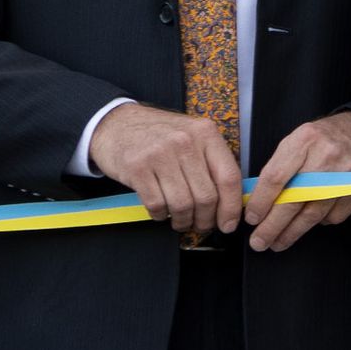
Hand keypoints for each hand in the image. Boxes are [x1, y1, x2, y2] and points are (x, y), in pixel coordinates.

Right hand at [89, 100, 246, 239]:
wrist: (116, 123)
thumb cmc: (159, 135)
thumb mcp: (192, 137)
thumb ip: (212, 162)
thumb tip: (233, 201)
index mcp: (206, 133)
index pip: (229, 178)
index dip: (232, 207)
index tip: (228, 224)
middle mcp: (185, 141)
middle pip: (206, 196)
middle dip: (206, 220)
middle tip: (202, 225)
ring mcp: (159, 153)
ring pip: (183, 204)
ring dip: (183, 221)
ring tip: (181, 221)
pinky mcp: (136, 167)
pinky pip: (157, 205)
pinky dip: (161, 215)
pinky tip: (161, 211)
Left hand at [245, 111, 350, 252]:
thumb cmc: (326, 138)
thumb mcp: (298, 140)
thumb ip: (280, 166)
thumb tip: (258, 199)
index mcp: (305, 140)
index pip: (276, 177)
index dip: (261, 202)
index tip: (252, 218)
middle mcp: (326, 158)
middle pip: (293, 200)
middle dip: (272, 226)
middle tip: (259, 242)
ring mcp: (346, 177)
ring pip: (313, 214)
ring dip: (292, 232)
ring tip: (277, 243)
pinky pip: (333, 217)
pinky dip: (319, 222)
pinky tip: (309, 220)